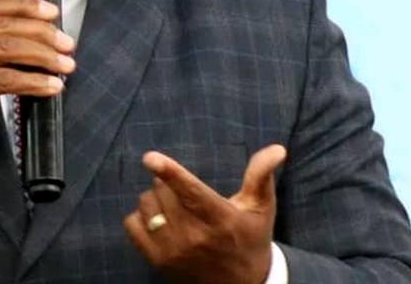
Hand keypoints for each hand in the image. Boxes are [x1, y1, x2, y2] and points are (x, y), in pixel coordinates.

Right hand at [0, 0, 75, 169]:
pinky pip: (7, 78)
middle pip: (7, 26)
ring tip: (66, 65)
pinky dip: (34, 81)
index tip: (52, 12)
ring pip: (9, 48)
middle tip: (67, 44)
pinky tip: (51, 86)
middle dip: (43, 33)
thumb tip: (32, 42)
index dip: (26, 6)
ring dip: (43, 56)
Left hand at [123, 144, 286, 283]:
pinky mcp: (157, 261)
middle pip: (162, 192)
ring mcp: (174, 251)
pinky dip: (141, 217)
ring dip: (154, 198)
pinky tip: (159, 220)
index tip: (149, 157)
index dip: (169, 172)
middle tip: (183, 193)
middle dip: (167, 183)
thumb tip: (278, 149)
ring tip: (173, 206)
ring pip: (146, 205)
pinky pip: (132, 224)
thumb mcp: (260, 208)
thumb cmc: (250, 238)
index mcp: (221, 219)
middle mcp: (195, 236)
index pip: (191, 192)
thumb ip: (261, 176)